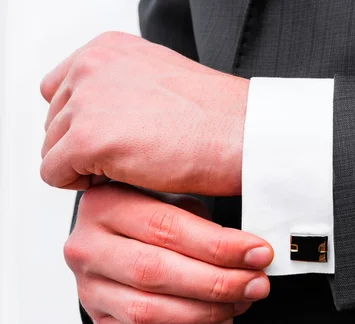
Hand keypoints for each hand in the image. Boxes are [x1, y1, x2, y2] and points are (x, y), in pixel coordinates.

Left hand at [40, 31, 247, 194]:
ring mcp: (88, 101)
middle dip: (82, 146)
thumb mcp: (161, 81)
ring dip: (83, 166)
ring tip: (128, 169)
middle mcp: (92, 67)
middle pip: (53, 121)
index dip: (83, 122)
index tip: (111, 140)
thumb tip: (102, 118)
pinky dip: (80, 185)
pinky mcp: (90, 140)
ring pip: (52, 147)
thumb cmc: (219, 116)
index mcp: (108, 50)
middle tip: (126, 159)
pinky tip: (120, 180)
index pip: (60, 90)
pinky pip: (54, 173)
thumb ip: (122, 90)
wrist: (246, 133)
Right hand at [67, 183, 272, 323]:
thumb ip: (203, 221)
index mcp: (105, 206)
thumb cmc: (150, 216)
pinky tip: (219, 320)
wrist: (114, 239)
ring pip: (148, 311)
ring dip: (206, 311)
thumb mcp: (173, 199)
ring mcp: (89, 290)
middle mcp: (87, 249)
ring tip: (241, 301)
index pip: (166, 228)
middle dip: (217, 282)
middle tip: (255, 283)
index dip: (218, 245)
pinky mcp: (100, 322)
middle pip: (155, 272)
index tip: (256, 253)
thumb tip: (250, 250)